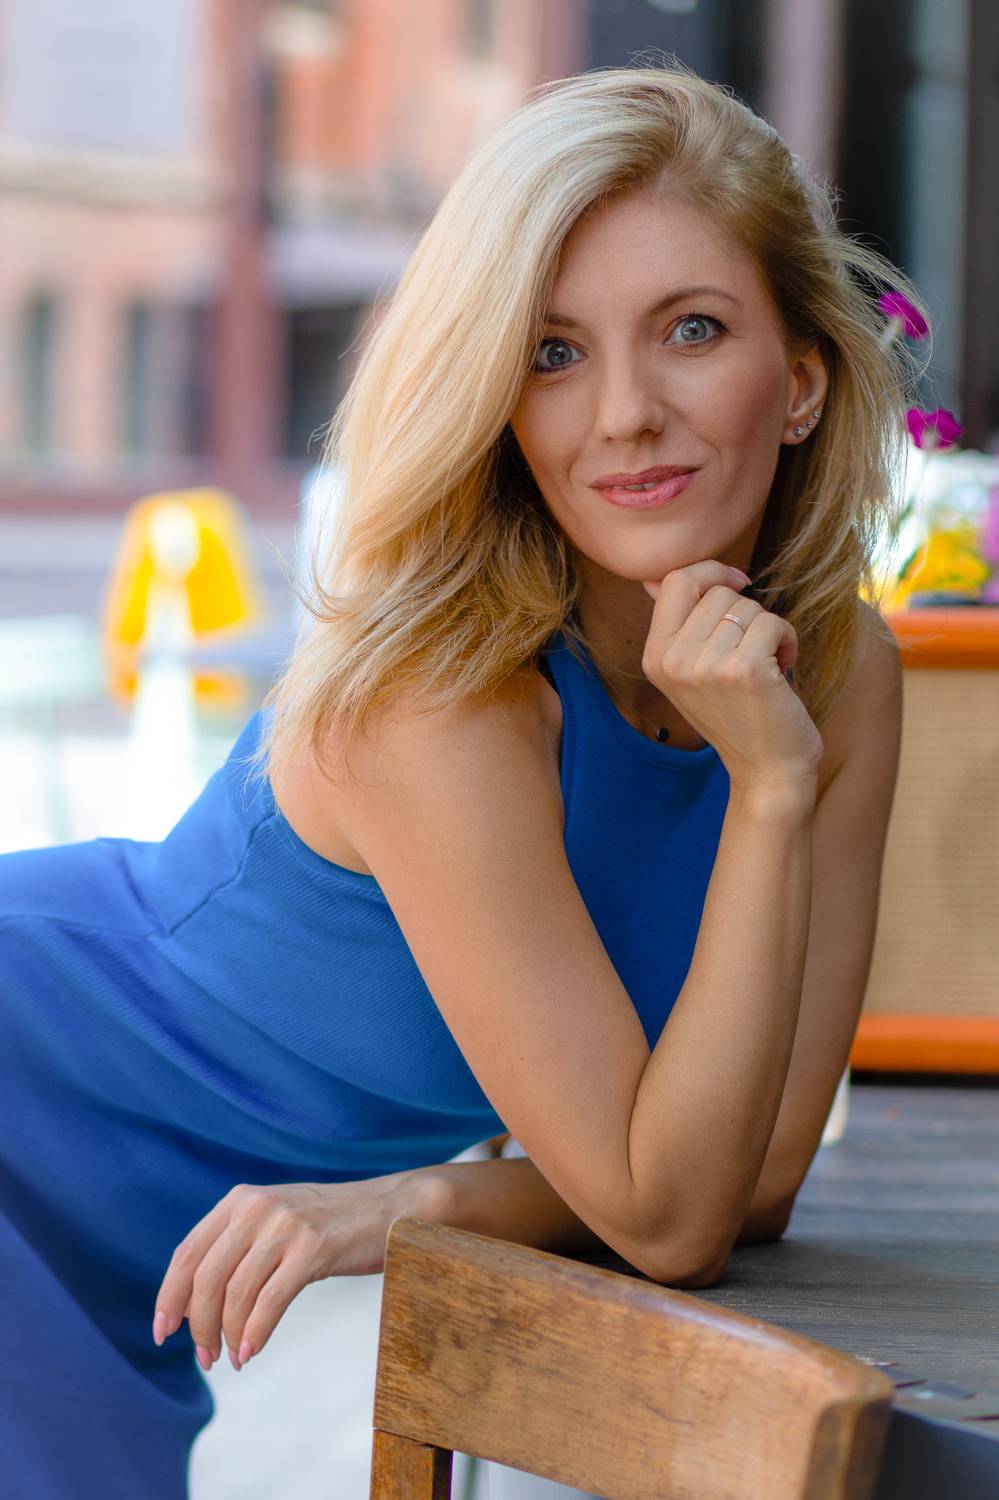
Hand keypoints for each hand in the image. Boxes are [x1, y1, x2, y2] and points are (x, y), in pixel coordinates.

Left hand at [151, 1173, 419, 1371]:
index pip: (187, 1253)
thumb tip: (192, 1306)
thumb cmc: (330, 1225)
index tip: (163, 1333)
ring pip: (235, 1294)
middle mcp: (256, 1207)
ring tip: (233, 1358)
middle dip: (198, 1326)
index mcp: (239, 1200)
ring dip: (226, 1336)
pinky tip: (251, 1352)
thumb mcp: (274, 1221)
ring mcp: (285, 1225)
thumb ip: (236, 1247)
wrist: (391, 1208)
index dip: (169, 1297)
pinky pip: (269, 1302)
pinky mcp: (313, 1247)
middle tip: (205, 1358)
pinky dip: (255, 1334)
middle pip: (205, 1279)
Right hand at [640, 560, 823, 793]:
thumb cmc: (738, 714)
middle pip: (717, 591)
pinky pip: (773, 623)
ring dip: (769, 629)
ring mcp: (706, 666)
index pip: (675, 581)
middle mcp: (673, 661)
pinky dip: (788, 639)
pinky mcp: (744, 670)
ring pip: (748, 606)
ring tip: (767, 663)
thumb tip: (654, 579)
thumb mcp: (692, 671)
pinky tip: (783, 668)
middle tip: (752, 649)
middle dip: (746, 611)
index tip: (739, 584)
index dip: (711, 571)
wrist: (768, 770)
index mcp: (654, 657)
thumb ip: (678, 625)